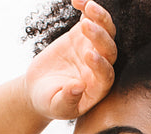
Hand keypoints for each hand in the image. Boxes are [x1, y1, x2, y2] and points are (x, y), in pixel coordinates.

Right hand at [25, 0, 117, 118]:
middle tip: (86, 26)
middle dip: (100, 37)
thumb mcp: (56, 106)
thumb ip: (67, 100)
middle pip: (109, 50)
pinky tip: (77, 1)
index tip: (88, 56)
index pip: (106, 74)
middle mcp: (101, 66)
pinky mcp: (82, 36)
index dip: (100, 65)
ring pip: (105, 31)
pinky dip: (85, 9)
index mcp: (99, 87)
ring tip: (88, 6)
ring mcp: (93, 48)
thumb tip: (77, 88)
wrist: (41, 88)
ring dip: (99, 18)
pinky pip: (89, 19)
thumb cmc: (50, 102)